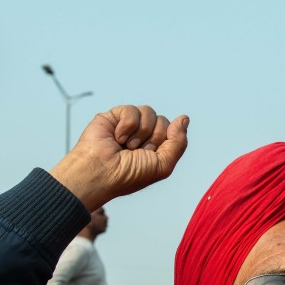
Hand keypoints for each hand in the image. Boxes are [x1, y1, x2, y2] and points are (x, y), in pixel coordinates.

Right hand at [50, 105, 188, 209]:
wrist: (100, 172)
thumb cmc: (128, 175)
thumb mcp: (163, 165)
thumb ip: (178, 143)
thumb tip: (184, 118)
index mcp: (156, 148)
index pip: (173, 132)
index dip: (165, 142)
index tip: (150, 155)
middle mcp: (143, 135)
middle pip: (163, 121)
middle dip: (152, 138)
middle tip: (136, 152)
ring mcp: (129, 125)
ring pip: (149, 112)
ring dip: (139, 133)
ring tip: (126, 146)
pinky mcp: (114, 116)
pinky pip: (132, 110)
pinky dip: (126, 126)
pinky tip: (117, 137)